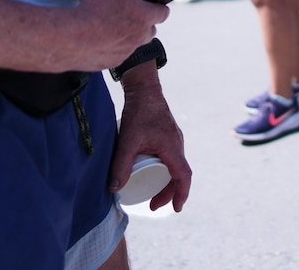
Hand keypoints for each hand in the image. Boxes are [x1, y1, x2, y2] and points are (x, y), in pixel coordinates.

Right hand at [64, 0, 168, 70]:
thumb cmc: (95, 11)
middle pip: (150, 30)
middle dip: (143, 23)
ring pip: (134, 44)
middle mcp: (140, 36)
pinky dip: (112, 48)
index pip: (163, 13)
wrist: (73, 39)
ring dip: (128, 36)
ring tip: (110, 27)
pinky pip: (118, 54)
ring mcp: (127, 51)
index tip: (154, 5)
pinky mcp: (113, 62)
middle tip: (128, 15)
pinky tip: (99, 40)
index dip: (159, 8)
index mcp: (144, 17)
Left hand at [110, 71, 191, 211]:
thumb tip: (115, 189)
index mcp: (172, 148)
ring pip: (175, 166)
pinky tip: (152, 171)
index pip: (183, 176)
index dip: (181, 194)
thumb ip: (121, 165)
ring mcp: (174, 139)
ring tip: (151, 192)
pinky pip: (170, 157)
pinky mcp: (167, 135)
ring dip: (166, 181)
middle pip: (179, 174)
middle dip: (168, 193)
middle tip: (153, 205)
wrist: (144, 89)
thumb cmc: (138, 112)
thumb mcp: (127, 141)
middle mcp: (177, 144)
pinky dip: (165, 170)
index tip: (176, 209)